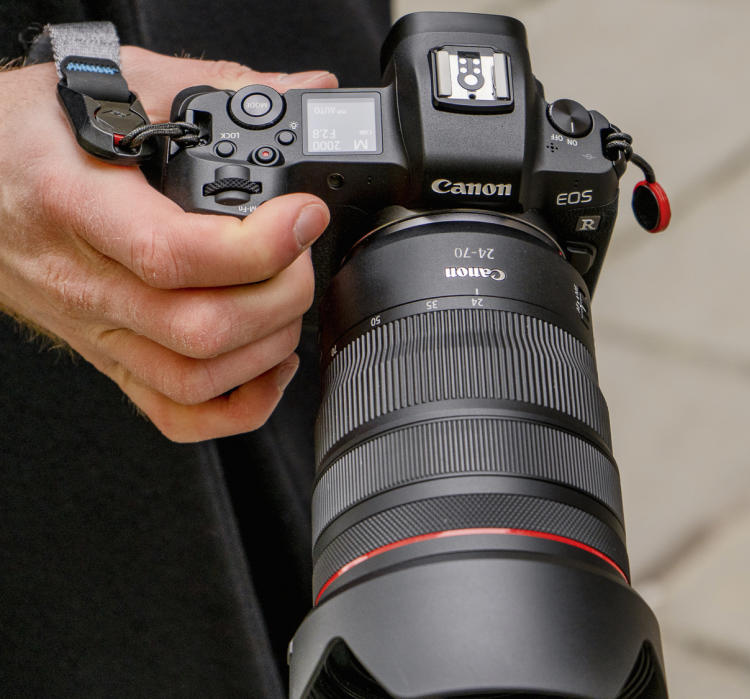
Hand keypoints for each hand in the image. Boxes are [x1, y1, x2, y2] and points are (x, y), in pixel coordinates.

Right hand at [0, 47, 337, 441]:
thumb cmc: (30, 128)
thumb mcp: (117, 83)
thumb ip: (216, 86)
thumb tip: (305, 91)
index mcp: (76, 203)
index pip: (174, 253)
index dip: (258, 246)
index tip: (302, 216)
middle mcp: (82, 279)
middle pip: (198, 328)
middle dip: (279, 297)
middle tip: (299, 255)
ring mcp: (94, 327)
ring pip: (193, 378)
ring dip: (266, 349)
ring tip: (287, 301)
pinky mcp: (106, 355)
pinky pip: (174, 412)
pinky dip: (238, 404)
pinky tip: (265, 361)